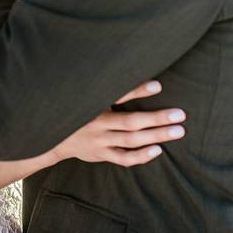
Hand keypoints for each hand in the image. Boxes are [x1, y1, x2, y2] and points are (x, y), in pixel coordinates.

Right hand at [42, 80, 185, 167]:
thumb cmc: (75, 110)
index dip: (138, 91)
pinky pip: (124, 158)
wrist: (52, 137)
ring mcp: (100, 141)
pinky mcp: (101, 154)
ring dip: (156, 136)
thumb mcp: (86, 96)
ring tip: (178, 130)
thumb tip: (132, 73)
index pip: (118, 96)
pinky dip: (141, 156)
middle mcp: (97, 123)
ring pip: (132, 141)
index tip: (159, 85)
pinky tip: (158, 150)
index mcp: (93, 104)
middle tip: (180, 115)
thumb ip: (106, 87)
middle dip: (157, 119)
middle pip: (132, 122)